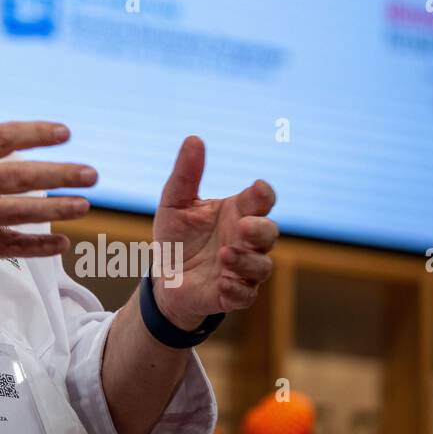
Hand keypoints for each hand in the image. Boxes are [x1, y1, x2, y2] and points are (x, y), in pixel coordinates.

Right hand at [0, 66, 97, 269]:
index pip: (2, 138)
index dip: (36, 134)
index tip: (65, 132)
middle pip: (20, 177)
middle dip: (59, 174)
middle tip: (92, 174)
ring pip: (19, 212)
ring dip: (55, 210)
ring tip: (84, 205)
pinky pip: (7, 246)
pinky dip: (34, 246)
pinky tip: (60, 244)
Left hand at [150, 136, 278, 329]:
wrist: (163, 274)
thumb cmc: (176, 235)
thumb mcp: (174, 201)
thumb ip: (186, 173)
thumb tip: (194, 138)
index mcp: (236, 212)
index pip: (261, 200)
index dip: (264, 195)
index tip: (257, 189)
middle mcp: (244, 240)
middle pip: (269, 233)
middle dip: (260, 230)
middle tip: (241, 227)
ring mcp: (241, 268)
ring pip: (262, 266)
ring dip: (247, 260)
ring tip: (224, 254)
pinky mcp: (232, 294)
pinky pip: (245, 295)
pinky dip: (237, 289)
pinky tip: (222, 282)